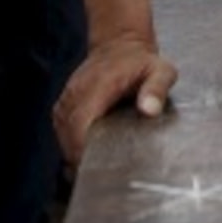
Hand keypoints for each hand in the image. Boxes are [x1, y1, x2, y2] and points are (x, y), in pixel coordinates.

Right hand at [53, 36, 179, 164]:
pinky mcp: (65, 102)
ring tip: (91, 170)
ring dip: (72, 151)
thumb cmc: (142, 63)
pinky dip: (68, 143)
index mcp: (99, 85)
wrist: (120, 45)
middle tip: (97, 177)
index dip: (83, 148)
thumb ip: (156, 89)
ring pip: (61, 131)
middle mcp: (78, 91)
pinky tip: (83, 156)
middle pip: (68, 132)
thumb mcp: (160, 71)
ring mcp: (68, 96)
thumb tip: (149, 110)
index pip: (81, 122)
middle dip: (78, 156)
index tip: (95, 167)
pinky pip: (60, 127)